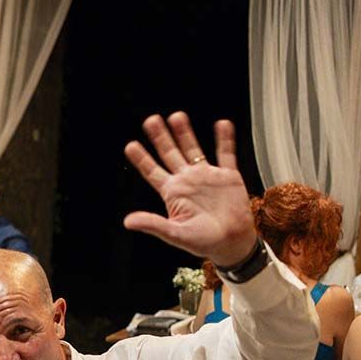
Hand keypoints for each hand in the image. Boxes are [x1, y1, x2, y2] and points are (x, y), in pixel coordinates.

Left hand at [123, 113, 257, 267]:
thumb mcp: (175, 234)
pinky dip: (224, 139)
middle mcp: (187, 181)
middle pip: (170, 154)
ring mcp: (207, 176)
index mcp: (173, 193)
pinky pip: (225, 154)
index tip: (130, 145)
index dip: (141, 159)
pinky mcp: (228, 176)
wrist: (232, 243)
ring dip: (185, 133)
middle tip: (150, 120)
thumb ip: (153, 225)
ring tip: (177, 116)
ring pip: (193, 149)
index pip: (152, 172)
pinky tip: (222, 124)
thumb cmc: (203, 242)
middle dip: (160, 137)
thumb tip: (128, 222)